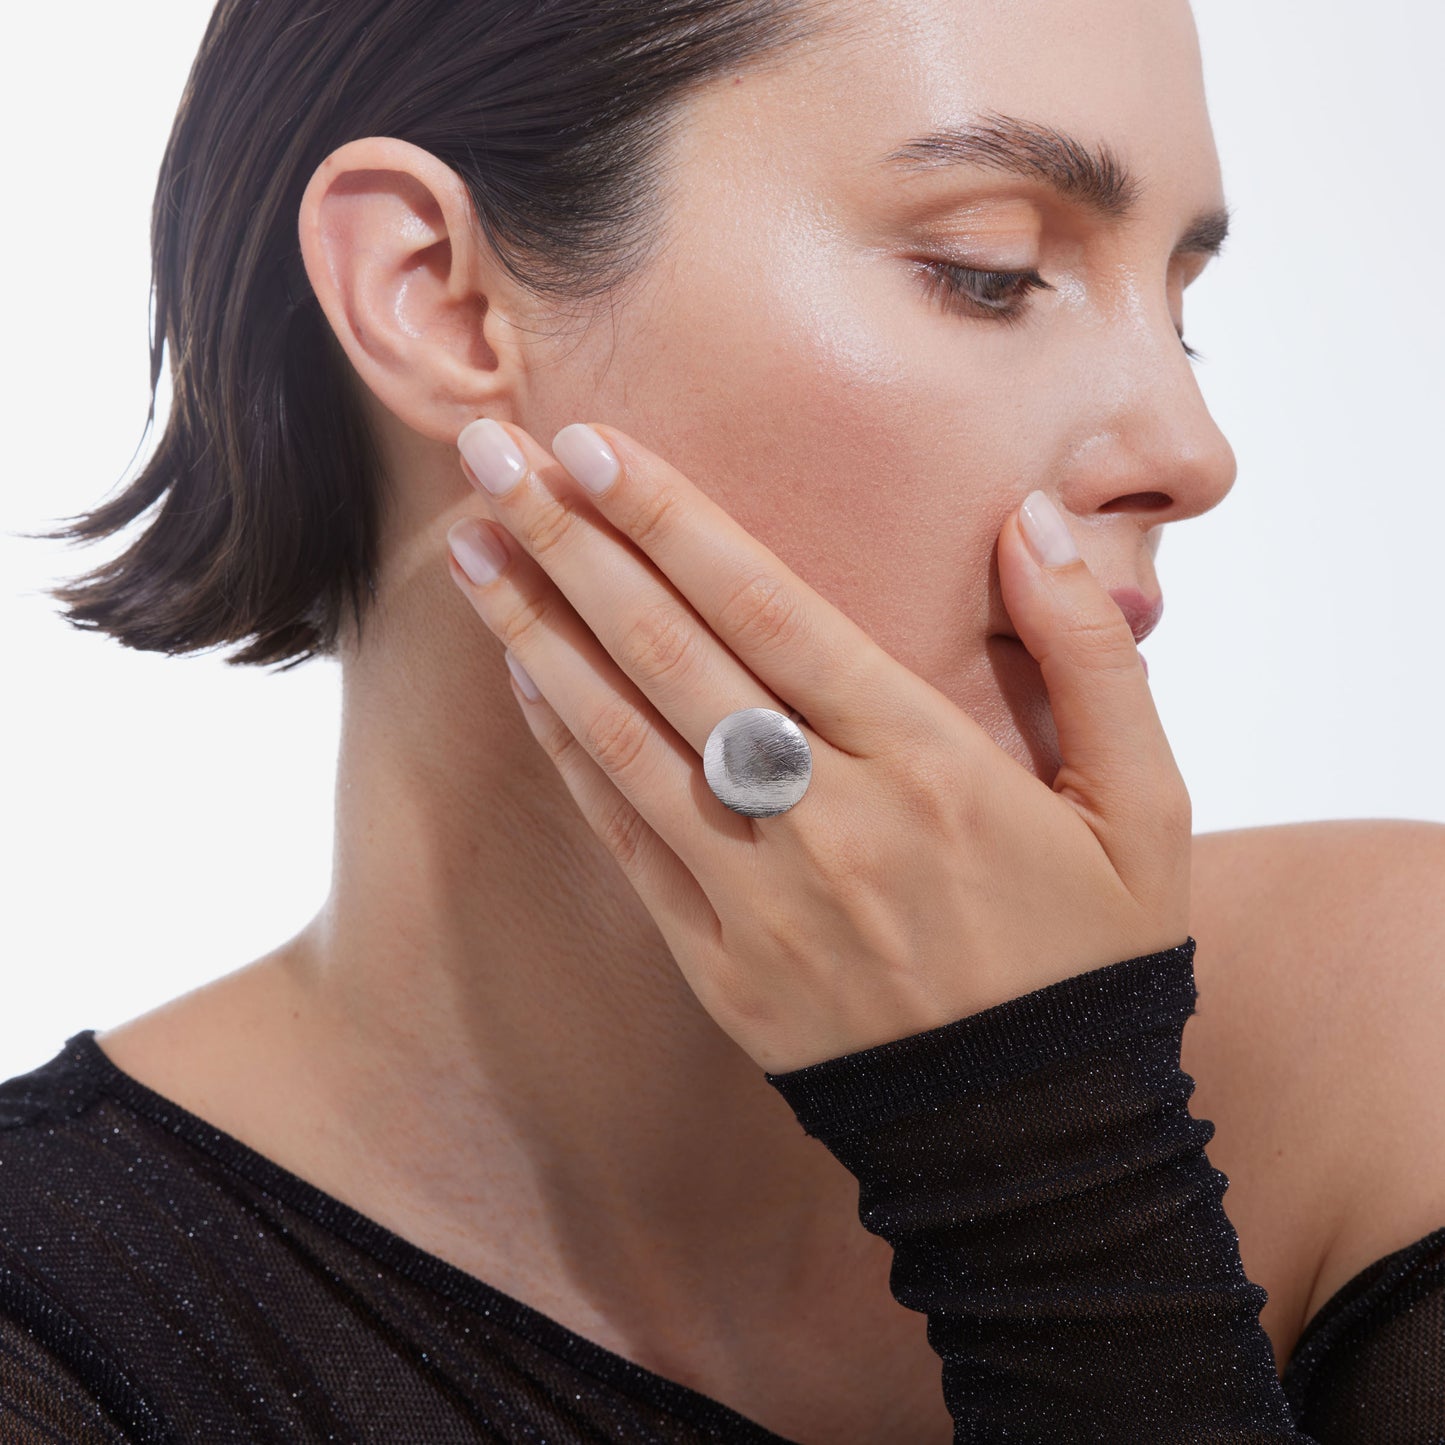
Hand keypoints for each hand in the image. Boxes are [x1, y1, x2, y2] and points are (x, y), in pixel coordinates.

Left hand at [445, 419, 1190, 1073]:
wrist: (1034, 1141)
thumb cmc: (1091, 957)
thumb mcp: (1144, 805)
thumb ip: (1089, 654)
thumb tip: (1030, 523)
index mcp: (929, 765)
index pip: (772, 612)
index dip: (674, 522)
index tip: (596, 446)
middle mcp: (828, 820)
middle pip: (674, 657)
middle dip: (575, 546)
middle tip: (492, 457)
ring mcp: (760, 900)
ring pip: (626, 743)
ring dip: (540, 639)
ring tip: (473, 552)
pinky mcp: (720, 967)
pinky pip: (626, 843)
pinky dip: (570, 755)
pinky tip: (525, 683)